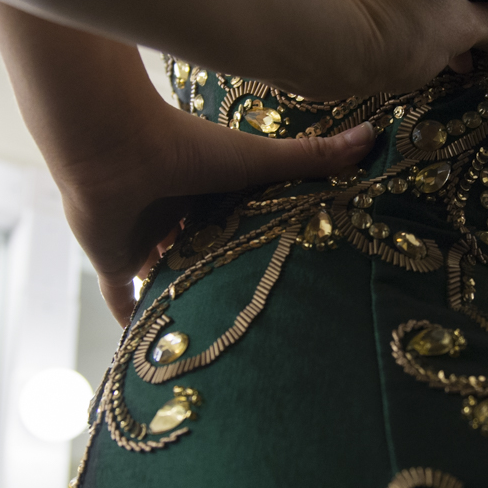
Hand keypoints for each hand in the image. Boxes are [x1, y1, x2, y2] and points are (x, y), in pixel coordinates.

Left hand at [63, 101, 375, 322]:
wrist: (115, 148)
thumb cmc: (186, 146)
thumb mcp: (258, 162)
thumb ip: (312, 157)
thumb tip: (373, 133)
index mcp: (207, 191)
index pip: (235, 224)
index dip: (254, 244)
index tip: (285, 271)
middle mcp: (175, 216)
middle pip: (202, 254)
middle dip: (221, 277)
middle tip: (257, 317)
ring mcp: (143, 240)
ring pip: (165, 277)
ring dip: (182, 300)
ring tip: (215, 341)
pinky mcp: (114, 261)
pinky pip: (122, 299)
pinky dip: (132, 323)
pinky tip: (148, 353)